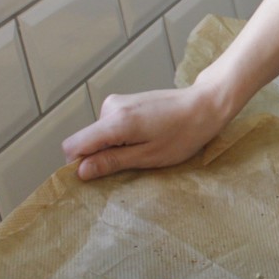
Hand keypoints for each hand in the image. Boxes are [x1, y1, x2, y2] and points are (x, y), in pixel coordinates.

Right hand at [61, 83, 235, 180]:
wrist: (205, 105)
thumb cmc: (183, 134)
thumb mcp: (148, 156)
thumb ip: (112, 162)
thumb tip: (81, 172)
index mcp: (115, 121)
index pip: (73, 145)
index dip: (78, 164)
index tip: (97, 176)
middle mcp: (111, 107)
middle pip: (86, 140)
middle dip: (101, 156)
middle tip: (131, 163)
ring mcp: (117, 102)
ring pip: (99, 134)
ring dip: (114, 147)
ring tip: (144, 148)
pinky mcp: (125, 102)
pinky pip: (110, 126)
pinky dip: (121, 137)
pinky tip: (146, 138)